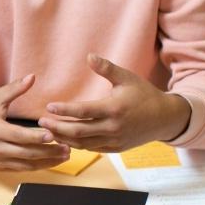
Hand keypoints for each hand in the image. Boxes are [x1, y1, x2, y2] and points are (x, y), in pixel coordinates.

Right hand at [0, 74, 71, 171]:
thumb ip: (15, 89)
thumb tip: (32, 76)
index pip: (19, 136)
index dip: (37, 137)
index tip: (53, 135)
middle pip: (26, 153)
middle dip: (48, 152)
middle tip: (67, 148)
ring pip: (26, 165)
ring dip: (46, 162)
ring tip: (64, 156)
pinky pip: (21, 169)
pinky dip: (37, 166)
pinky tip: (50, 161)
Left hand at [37, 54, 190, 152]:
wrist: (164, 118)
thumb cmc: (144, 94)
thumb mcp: (127, 78)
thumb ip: (106, 68)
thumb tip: (89, 56)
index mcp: (114, 109)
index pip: (83, 111)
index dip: (64, 110)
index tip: (49, 106)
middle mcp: (113, 127)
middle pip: (78, 131)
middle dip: (57, 127)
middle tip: (41, 122)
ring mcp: (114, 140)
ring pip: (83, 143)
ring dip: (64, 139)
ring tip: (48, 132)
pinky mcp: (115, 148)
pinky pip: (92, 149)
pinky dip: (77, 145)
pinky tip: (65, 139)